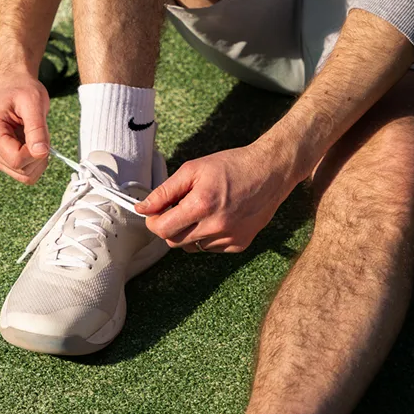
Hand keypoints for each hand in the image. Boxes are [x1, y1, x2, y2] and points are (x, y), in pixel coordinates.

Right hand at [0, 71, 49, 183]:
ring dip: (36, 160)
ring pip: (22, 175)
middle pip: (20, 170)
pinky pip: (21, 172)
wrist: (12, 84)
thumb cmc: (21, 89)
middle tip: (40, 135)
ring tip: (34, 137)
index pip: (16, 160)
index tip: (41, 136)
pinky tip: (29, 143)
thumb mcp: (33, 102)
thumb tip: (41, 152)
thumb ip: (37, 128)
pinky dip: (32, 161)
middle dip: (38, 157)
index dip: (35, 153)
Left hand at [134, 142, 293, 252]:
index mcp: (201, 206)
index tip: (154, 213)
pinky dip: (207, 236)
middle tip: (178, 208)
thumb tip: (142, 208)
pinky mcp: (240, 244)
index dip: (153, 222)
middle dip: (169, 227)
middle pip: (174, 241)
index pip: (162, 230)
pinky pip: (210, 248)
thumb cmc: (231, 166)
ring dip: (188, 232)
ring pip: (191, 247)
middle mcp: (216, 227)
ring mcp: (229, 238)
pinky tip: (217, 217)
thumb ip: (164, 192)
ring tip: (201, 210)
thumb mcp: (193, 170)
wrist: (271, 171)